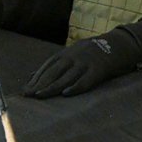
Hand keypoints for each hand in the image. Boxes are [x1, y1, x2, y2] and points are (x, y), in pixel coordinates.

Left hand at [24, 28, 141, 97]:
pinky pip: (86, 80)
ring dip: (52, 87)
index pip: (47, 67)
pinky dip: (76, 87)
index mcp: (66, 54)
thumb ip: (52, 67)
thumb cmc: (89, 54)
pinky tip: (66, 94)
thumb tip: (30, 77)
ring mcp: (86, 63)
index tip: (24, 91)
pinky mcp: (98, 70)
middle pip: (54, 72)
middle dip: (39, 84)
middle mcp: (74, 57)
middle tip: (27, 95)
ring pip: (66, 77)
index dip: (35, 79)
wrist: (117, 46)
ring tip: (40, 96)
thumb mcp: (70, 55)